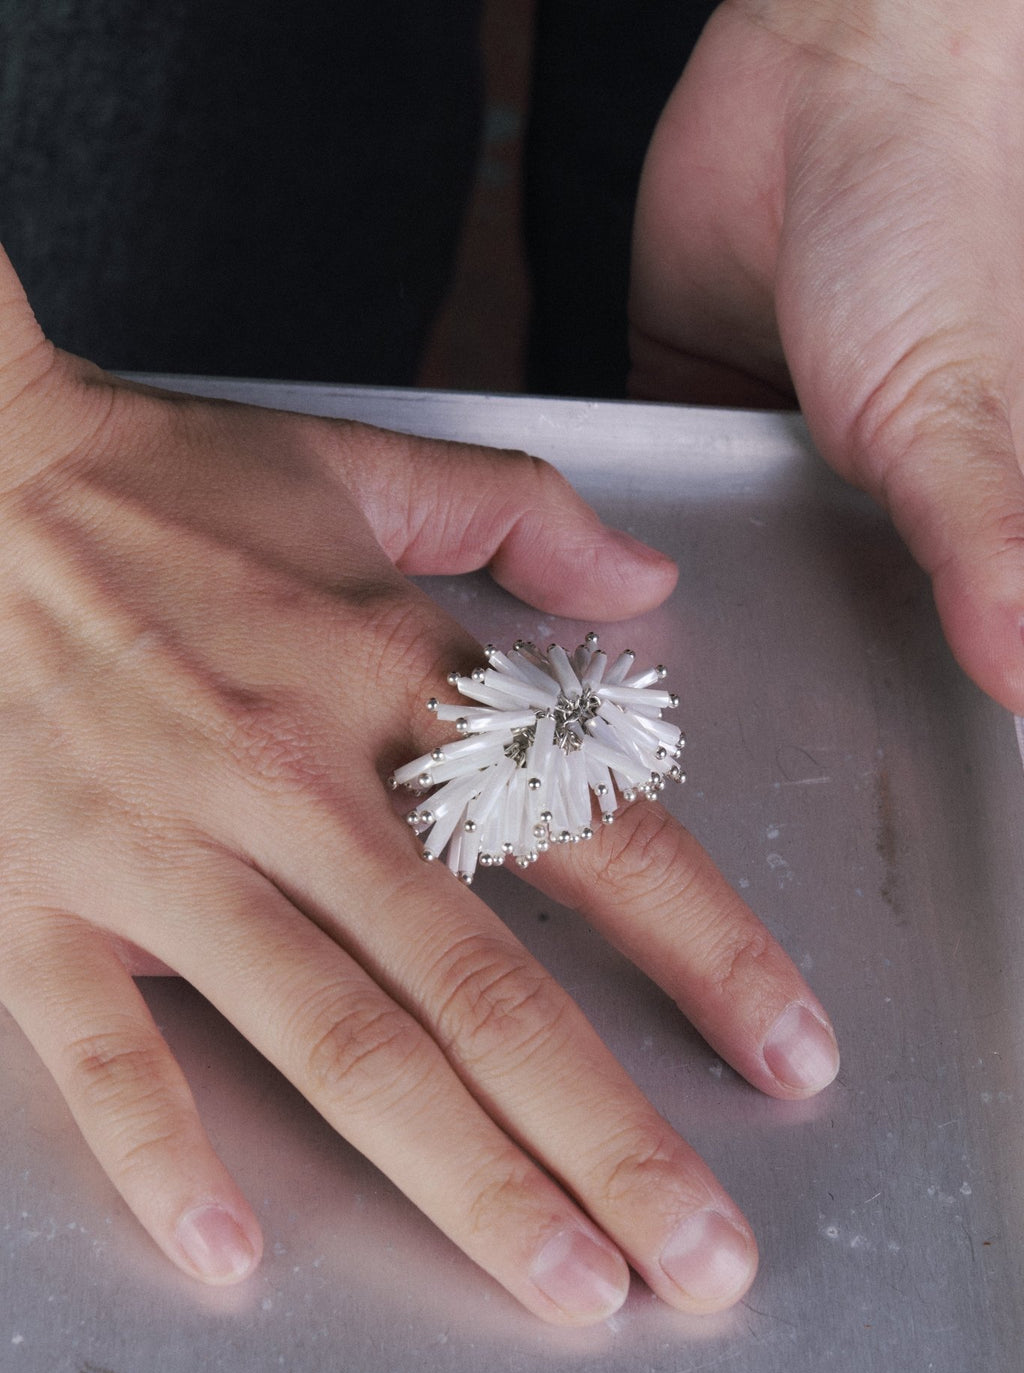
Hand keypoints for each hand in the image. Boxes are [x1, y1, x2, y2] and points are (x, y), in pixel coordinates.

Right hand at [0, 252, 836, 1323]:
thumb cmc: (159, 487)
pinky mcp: (41, 897)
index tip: (784, 1054)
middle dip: (609, 1135)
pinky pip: (107, 1048)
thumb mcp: (360, 470)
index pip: (590, 835)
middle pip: (484, 987)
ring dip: (460, 1177)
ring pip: (336, 1042)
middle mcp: (298, 777)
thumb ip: (517, 517)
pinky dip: (165, 1152)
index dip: (707, 952)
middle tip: (701, 1255)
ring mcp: (166, 847)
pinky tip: (229, 1251)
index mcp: (389, 676)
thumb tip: (643, 584)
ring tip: (562, 1281)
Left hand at [630, 0, 1023, 710]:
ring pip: (712, 575)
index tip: (836, 786)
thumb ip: (986, 549)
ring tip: (635, 686)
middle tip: (706, 744)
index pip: (916, 648)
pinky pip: (639, 508)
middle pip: (801, 622)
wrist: (824, 84)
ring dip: (677, 611)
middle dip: (762, 671)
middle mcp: (854, 505)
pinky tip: (591, 595)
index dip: (879, 713)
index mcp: (945, 519)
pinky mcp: (681, 425)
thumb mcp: (960, 419)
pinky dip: (614, 540)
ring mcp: (761, 468)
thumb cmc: (932, 231)